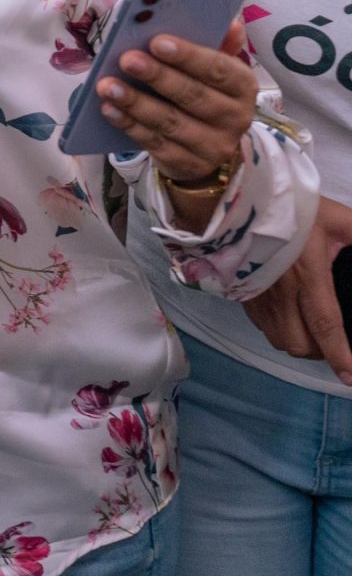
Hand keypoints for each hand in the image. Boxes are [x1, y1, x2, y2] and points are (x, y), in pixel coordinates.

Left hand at [97, 20, 257, 184]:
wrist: (207, 147)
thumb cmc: (205, 93)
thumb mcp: (215, 69)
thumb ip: (219, 44)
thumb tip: (232, 21)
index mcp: (243, 86)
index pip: (219, 68)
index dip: (188, 55)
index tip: (156, 41)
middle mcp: (236, 117)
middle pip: (194, 96)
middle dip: (158, 76)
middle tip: (127, 59)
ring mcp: (214, 145)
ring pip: (171, 122)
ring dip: (135, 102)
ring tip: (107, 85)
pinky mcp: (189, 164)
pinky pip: (155, 143)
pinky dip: (129, 125)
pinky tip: (108, 109)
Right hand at [244, 196, 351, 386]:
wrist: (236, 197)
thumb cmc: (290, 207)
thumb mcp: (338, 217)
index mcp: (308, 275)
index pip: (325, 324)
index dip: (339, 355)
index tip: (350, 378)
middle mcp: (280, 292)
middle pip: (300, 344)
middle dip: (321, 352)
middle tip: (335, 342)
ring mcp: (257, 295)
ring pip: (280, 341)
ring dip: (300, 345)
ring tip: (314, 333)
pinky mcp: (242, 292)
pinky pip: (263, 328)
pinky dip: (280, 332)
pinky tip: (290, 319)